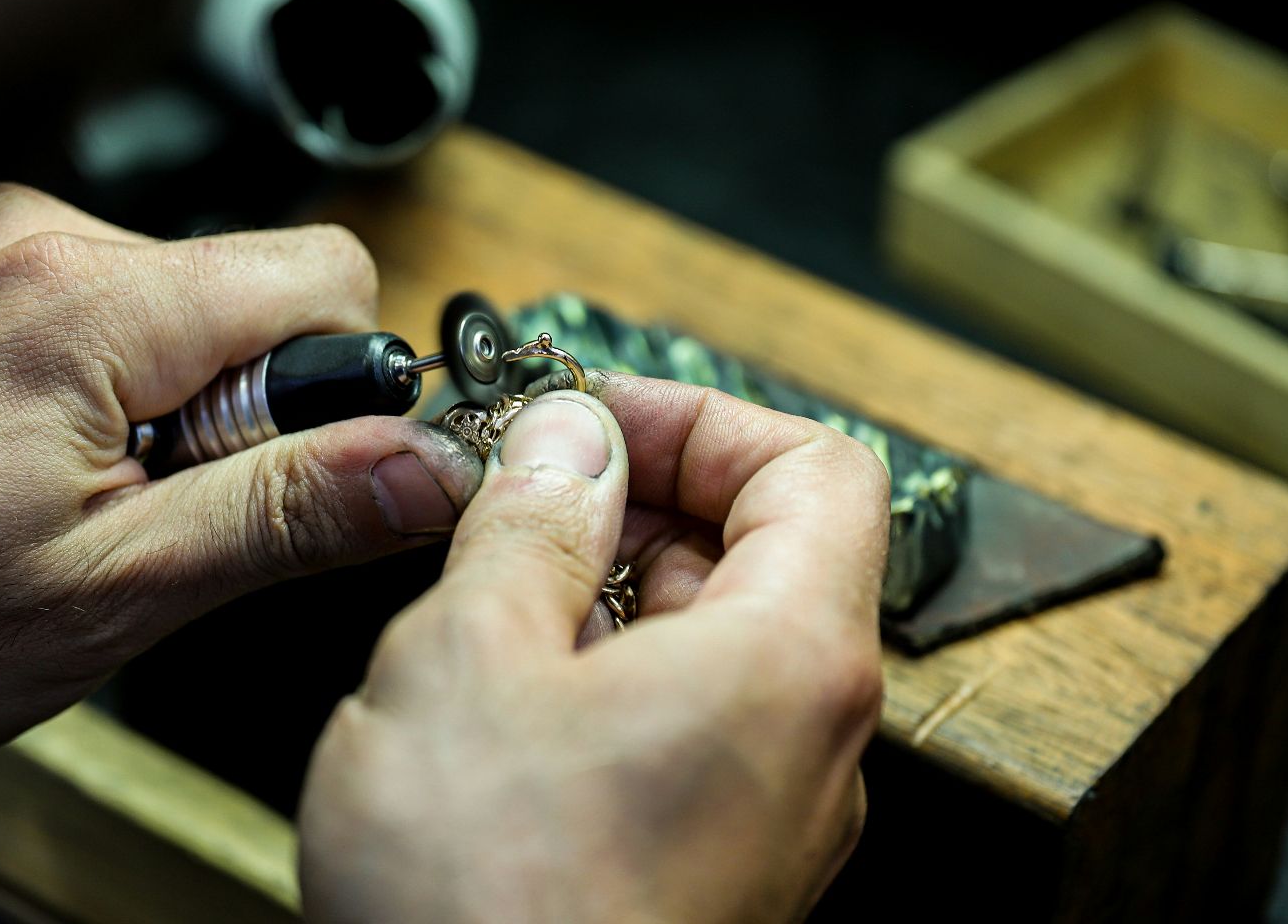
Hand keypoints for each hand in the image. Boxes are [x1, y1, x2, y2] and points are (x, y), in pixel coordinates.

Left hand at [0, 184, 483, 797]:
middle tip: (157, 514)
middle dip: (249, 408)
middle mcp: (33, 242)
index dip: (339, 388)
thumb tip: (426, 466)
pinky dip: (118, 392)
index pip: (327, 274)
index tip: (285, 479)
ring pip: (192, 305)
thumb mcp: (113, 593)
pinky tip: (42, 471)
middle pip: (259, 287)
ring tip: (83, 502)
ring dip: (180, 407)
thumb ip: (287, 513)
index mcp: (82, 302)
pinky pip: (116, 312)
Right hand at [298, 374, 888, 923]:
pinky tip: (504, 708)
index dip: (699, 415)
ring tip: (489, 605)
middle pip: (766, 552)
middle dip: (637, 501)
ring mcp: (772, 813)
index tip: (592, 416)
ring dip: (610, 593)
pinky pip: (688, 729)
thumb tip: (565, 438)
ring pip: (715, 644)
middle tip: (518, 496)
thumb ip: (531, 520)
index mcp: (789, 658)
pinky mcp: (716, 866)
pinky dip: (608, 681)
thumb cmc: (494, 912)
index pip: (816, 463)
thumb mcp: (471, 656)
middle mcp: (811, 739)